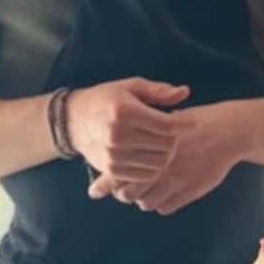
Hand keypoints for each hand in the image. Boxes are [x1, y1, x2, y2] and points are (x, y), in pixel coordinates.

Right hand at [66, 78, 190, 182]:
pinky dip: (153, 167)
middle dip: (175, 139)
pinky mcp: (111, 170)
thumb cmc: (108, 100)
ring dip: (166, 154)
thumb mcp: (131, 87)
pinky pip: (146, 175)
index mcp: (124, 111)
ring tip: (162, 142)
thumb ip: (159, 91)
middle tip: (172, 132)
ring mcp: (114, 155)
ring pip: (159, 163)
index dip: (184, 125)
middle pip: (166, 146)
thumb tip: (185, 93)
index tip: (190, 122)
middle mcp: (117, 135)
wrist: (74, 121)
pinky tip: (150, 154)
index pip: (168, 126)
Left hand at [87, 102, 245, 214]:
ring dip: (143, 199)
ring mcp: (175, 180)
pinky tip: (163, 195)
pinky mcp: (190, 190)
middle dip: (123, 194)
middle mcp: (159, 166)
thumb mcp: (166, 120)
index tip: (94, 192)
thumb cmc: (195, 123)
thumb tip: (117, 144)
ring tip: (146, 191)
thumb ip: (142, 135)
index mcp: (148, 147)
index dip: (103, 185)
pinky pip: (165, 207)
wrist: (227, 132)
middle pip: (127, 193)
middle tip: (124, 191)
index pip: (117, 172)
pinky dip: (161, 204)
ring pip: (146, 203)